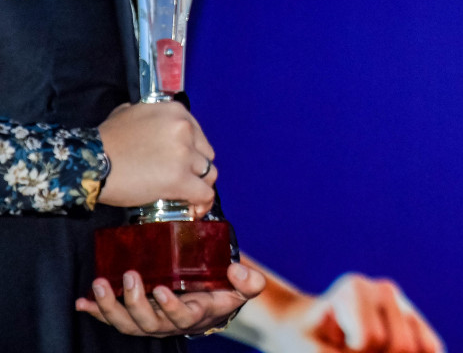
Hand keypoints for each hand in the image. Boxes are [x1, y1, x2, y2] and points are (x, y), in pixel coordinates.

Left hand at [75, 261, 264, 336]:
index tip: (164, 289)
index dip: (171, 307)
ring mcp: (147, 321)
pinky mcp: (133, 316)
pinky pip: (111, 318)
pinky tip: (82, 302)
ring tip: (100, 285)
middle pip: (146, 323)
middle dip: (134, 301)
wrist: (208, 306)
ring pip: (125, 323)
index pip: (181, 318)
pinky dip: (95, 311)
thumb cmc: (224, 294)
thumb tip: (237, 269)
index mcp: (193, 315)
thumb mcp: (244, 289)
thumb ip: (249, 281)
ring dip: (110, 306)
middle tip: (131, 276)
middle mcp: (166, 323)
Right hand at [97, 101, 217, 217]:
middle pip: (205, 154)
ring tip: (188, 196)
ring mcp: (184, 155)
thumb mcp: (128, 112)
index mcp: (176, 112)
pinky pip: (204, 194)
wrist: (89, 162)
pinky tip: (195, 209)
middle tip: (182, 180)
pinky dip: (202, 203)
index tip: (184, 163)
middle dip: (196, 168)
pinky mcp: (179, 179)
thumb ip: (146, 114)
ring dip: (199, 185)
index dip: (192, 152)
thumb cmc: (104, 139)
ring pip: (208, 174)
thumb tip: (148, 121)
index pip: (197, 135)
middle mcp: (185, 130)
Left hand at [231, 270, 444, 352]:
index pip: (368, 340)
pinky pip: (432, 347)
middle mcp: (384, 289)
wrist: (306, 328)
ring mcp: (402, 302)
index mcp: (354, 289)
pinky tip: (388, 351)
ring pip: (420, 348)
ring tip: (369, 350)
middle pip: (401, 346)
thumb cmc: (304, 341)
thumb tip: (396, 352)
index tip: (333, 344)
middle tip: (350, 348)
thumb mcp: (310, 350)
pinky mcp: (415, 319)